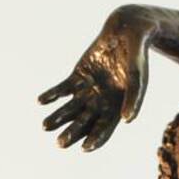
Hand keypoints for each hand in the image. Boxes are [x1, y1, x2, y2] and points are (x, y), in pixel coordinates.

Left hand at [37, 7, 150, 151]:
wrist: (127, 30)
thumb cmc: (137, 54)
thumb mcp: (137, 74)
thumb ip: (133, 96)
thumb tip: (126, 121)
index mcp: (117, 107)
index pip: (104, 129)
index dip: (95, 140)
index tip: (84, 148)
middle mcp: (101, 102)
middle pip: (84, 123)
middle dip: (72, 133)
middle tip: (59, 144)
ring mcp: (88, 90)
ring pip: (70, 108)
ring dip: (58, 118)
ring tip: (45, 126)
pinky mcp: (78, 76)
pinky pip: (62, 89)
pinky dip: (52, 95)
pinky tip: (40, 101)